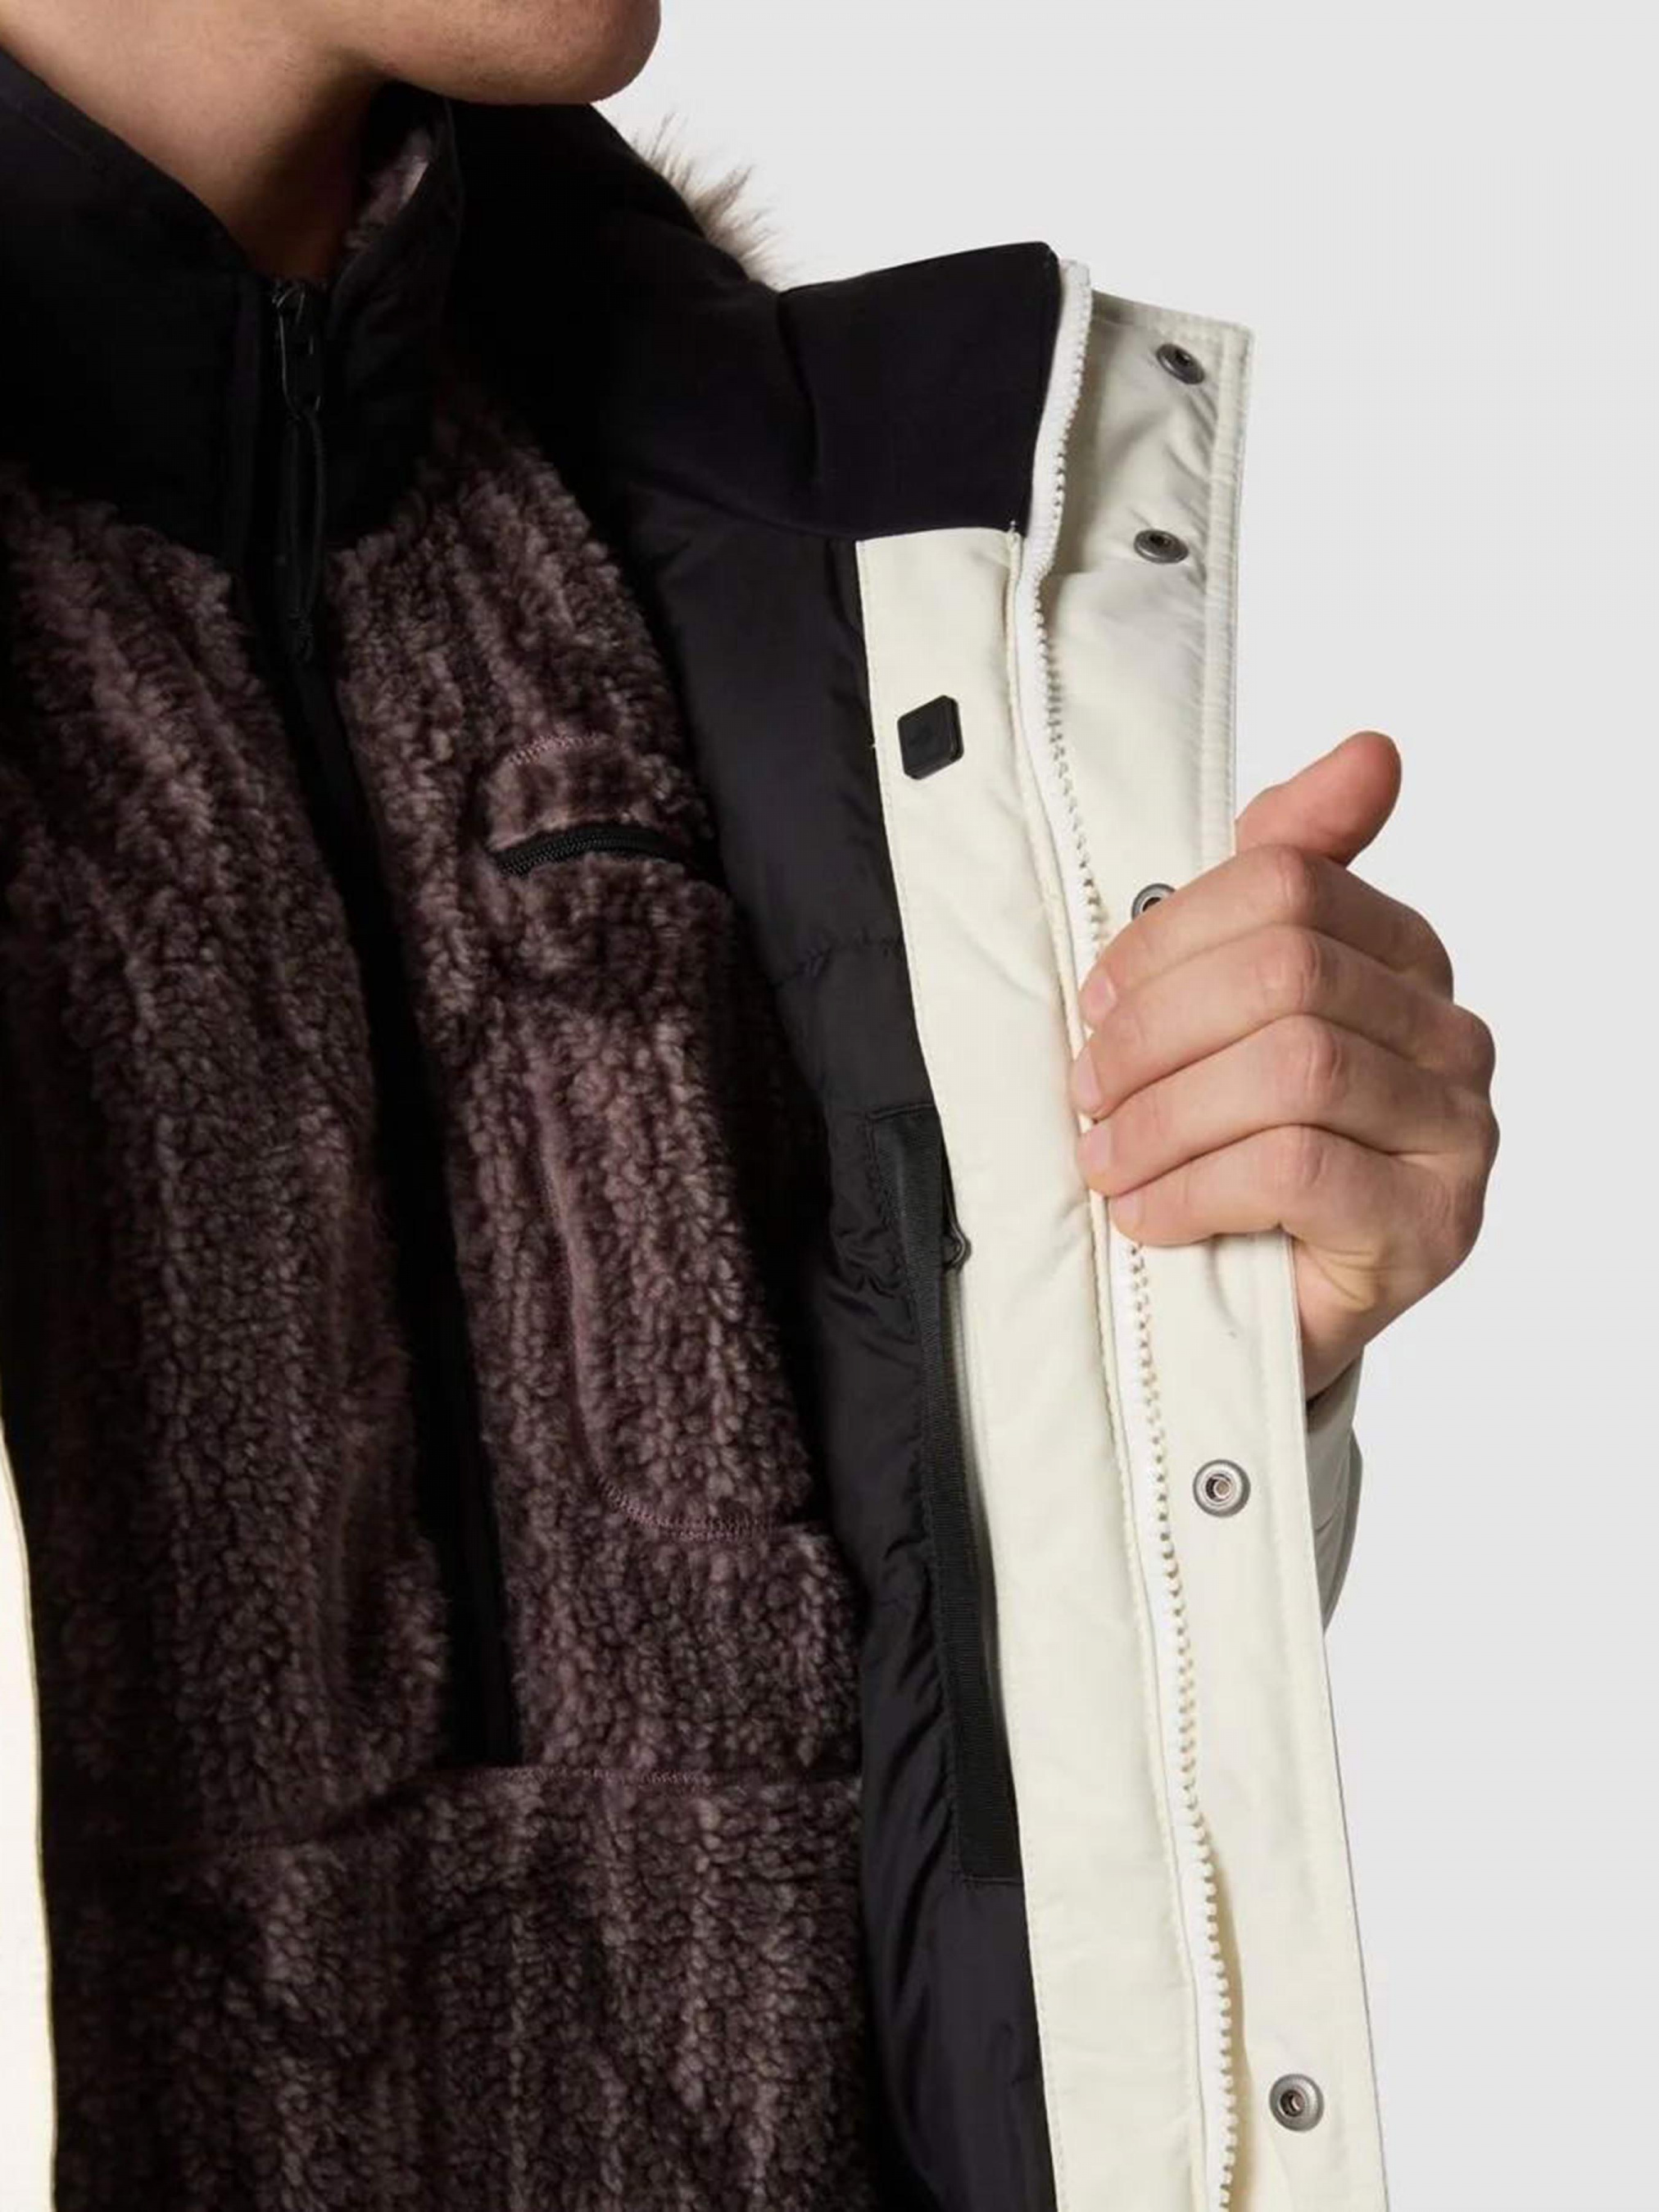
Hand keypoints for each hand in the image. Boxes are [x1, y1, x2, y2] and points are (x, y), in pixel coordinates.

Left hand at [1069, 732, 1498, 1399]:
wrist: (1260, 1311)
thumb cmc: (1238, 1143)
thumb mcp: (1234, 1002)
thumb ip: (1280, 875)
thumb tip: (1374, 749)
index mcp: (1404, 956)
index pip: (1288, 885)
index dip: (1167, 937)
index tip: (1095, 999)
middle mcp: (1451, 1035)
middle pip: (1287, 974)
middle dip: (1155, 1032)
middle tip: (1086, 1090)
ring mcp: (1455, 1133)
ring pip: (1292, 1069)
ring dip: (1164, 1117)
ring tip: (1104, 1160)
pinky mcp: (1431, 1226)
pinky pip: (1296, 1168)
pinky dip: (1194, 1188)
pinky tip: (1148, 1215)